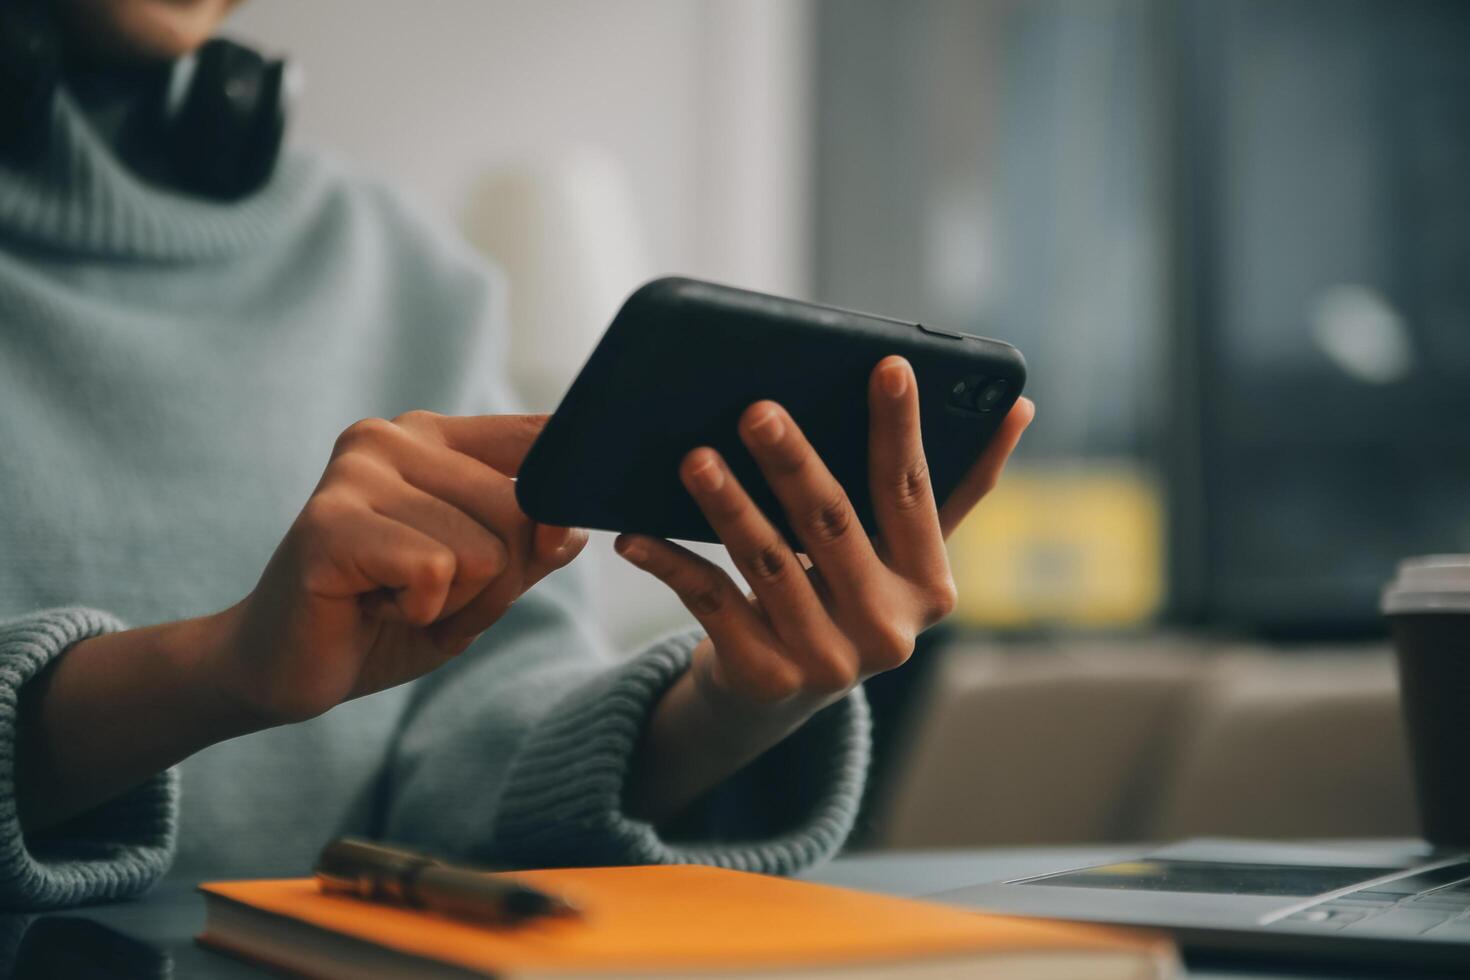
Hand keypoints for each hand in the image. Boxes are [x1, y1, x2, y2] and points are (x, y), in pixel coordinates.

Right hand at [217, 411, 586, 723]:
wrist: (280, 667)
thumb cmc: (384, 616)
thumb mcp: (480, 583)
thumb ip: (530, 547)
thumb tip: (570, 527)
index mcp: (432, 437)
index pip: (538, 440)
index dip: (562, 499)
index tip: (555, 540)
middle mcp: (392, 437)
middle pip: (521, 509)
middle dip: (495, 580)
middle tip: (426, 593)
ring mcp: (356, 473)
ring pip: (485, 550)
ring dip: (452, 602)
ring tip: (391, 598)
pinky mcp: (329, 522)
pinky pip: (435, 573)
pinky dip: (418, 612)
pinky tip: (369, 605)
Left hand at [617, 356, 1031, 820]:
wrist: (771, 696)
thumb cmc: (842, 597)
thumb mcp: (900, 554)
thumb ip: (953, 489)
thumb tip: (1020, 408)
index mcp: (931, 589)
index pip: (912, 493)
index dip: (900, 427)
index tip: (887, 366)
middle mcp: (888, 632)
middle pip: (833, 523)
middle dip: (794, 461)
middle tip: (756, 409)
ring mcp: (826, 663)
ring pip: (768, 561)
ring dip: (727, 505)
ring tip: (693, 457)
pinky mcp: (763, 678)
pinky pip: (710, 601)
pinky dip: (669, 563)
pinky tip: (634, 533)